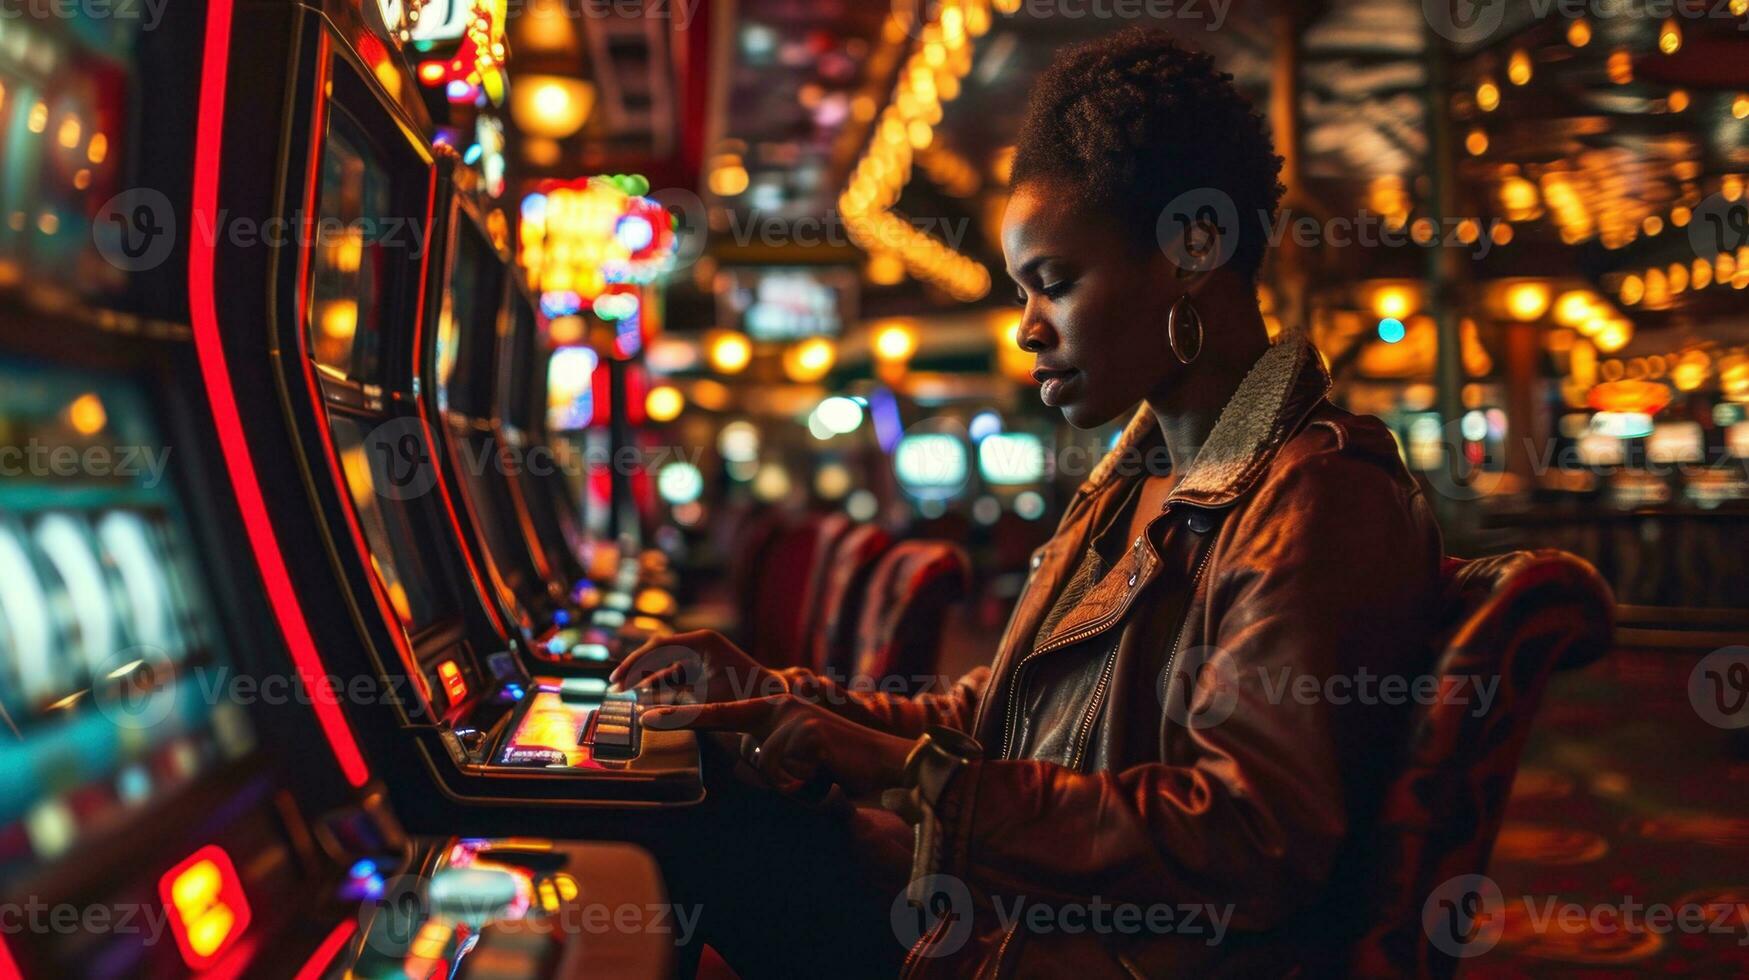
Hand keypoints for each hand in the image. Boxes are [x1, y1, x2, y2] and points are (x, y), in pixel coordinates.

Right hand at [610, 629, 784, 705]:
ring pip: (665, 663)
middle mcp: (701, 643)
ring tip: (625, 692)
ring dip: (646, 677)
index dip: (634, 664)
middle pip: (658, 652)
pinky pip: (675, 672)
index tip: (617, 680)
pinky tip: (645, 696)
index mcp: (702, 642)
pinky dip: (660, 683)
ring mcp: (703, 654)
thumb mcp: (710, 705)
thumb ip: (677, 711)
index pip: (657, 646)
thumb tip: (642, 718)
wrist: (777, 699)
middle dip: (635, 670)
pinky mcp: (705, 668)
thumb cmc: (748, 699)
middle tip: (615, 688)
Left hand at [643, 695, 914, 798]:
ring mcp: (794, 717)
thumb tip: (752, 762)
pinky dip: (807, 785)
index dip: (683, 717)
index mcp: (773, 708)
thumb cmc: (840, 765)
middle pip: (743, 743)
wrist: (886, 762)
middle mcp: (780, 706)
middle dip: (746, 754)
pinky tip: (828, 775)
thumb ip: (770, 751)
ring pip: (767, 768)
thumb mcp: (797, 755)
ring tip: (821, 775)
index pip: (721, 714)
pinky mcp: (808, 733)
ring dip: (793, 784)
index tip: (647, 717)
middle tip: (754, 754)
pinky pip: (788, 774)